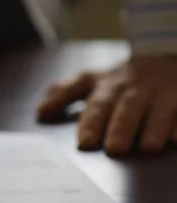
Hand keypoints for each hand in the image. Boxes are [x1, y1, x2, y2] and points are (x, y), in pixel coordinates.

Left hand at [38, 56, 176, 154]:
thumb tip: (40, 112)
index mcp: (108, 87)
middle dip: (120, 127)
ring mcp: (163, 92)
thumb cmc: (121, 79)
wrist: (166, 53)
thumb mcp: (91, 81)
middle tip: (114, 148)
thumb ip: (65, 95)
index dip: (90, 123)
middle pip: (126, 107)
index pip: (96, 105)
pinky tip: (176, 140)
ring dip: (154, 127)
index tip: (85, 143)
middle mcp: (135, 89)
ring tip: (148, 147)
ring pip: (159, 108)